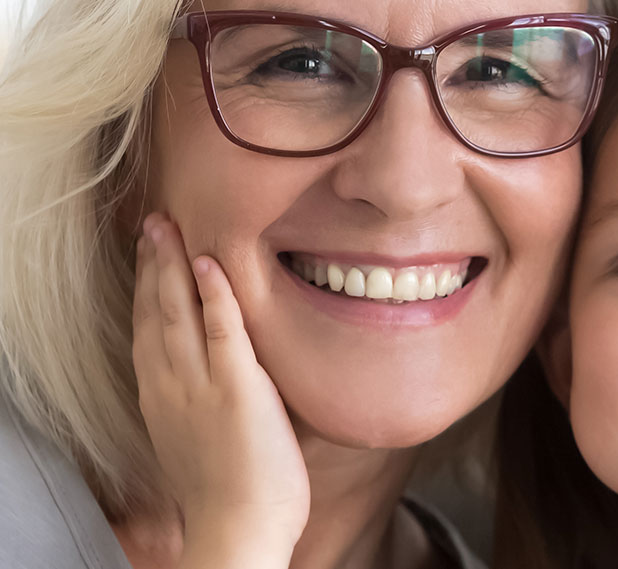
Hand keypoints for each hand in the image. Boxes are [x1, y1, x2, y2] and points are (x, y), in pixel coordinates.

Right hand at [133, 213, 307, 565]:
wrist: (238, 530)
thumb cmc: (235, 497)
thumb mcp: (206, 441)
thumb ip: (214, 405)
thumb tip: (237, 386)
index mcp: (162, 399)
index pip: (148, 330)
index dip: (146, 289)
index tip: (148, 255)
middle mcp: (171, 386)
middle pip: (154, 311)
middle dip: (152, 263)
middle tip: (152, 222)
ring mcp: (201, 386)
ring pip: (178, 311)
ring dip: (172, 264)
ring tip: (167, 225)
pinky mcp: (237, 389)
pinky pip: (222, 331)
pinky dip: (214, 294)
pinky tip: (208, 263)